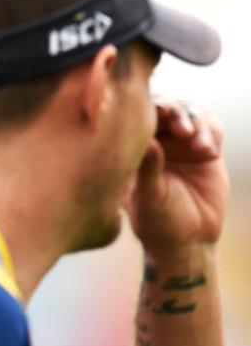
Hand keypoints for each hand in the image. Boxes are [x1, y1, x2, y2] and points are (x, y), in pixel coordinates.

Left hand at [125, 100, 228, 252]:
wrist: (188, 238)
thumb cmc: (158, 221)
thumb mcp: (150, 197)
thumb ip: (148, 170)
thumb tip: (148, 141)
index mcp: (133, 147)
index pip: (138, 116)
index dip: (150, 110)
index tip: (160, 114)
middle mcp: (156, 139)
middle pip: (167, 107)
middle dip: (176, 113)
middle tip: (181, 130)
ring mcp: (181, 142)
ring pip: (191, 112)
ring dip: (197, 122)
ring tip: (199, 147)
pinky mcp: (205, 149)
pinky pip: (212, 126)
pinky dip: (212, 132)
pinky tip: (210, 152)